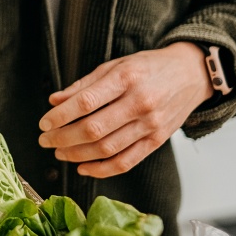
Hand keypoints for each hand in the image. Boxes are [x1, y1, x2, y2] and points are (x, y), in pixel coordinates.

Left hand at [37, 43, 213, 177]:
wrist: (191, 74)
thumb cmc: (149, 68)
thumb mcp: (115, 65)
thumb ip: (84, 85)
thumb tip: (54, 101)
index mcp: (126, 78)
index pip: (86, 102)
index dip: (60, 116)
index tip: (44, 122)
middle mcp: (140, 103)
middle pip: (94, 129)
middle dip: (63, 138)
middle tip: (45, 139)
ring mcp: (151, 125)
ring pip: (107, 149)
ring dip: (77, 155)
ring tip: (59, 152)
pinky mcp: (157, 141)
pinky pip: (126, 162)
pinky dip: (101, 170)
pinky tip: (83, 167)